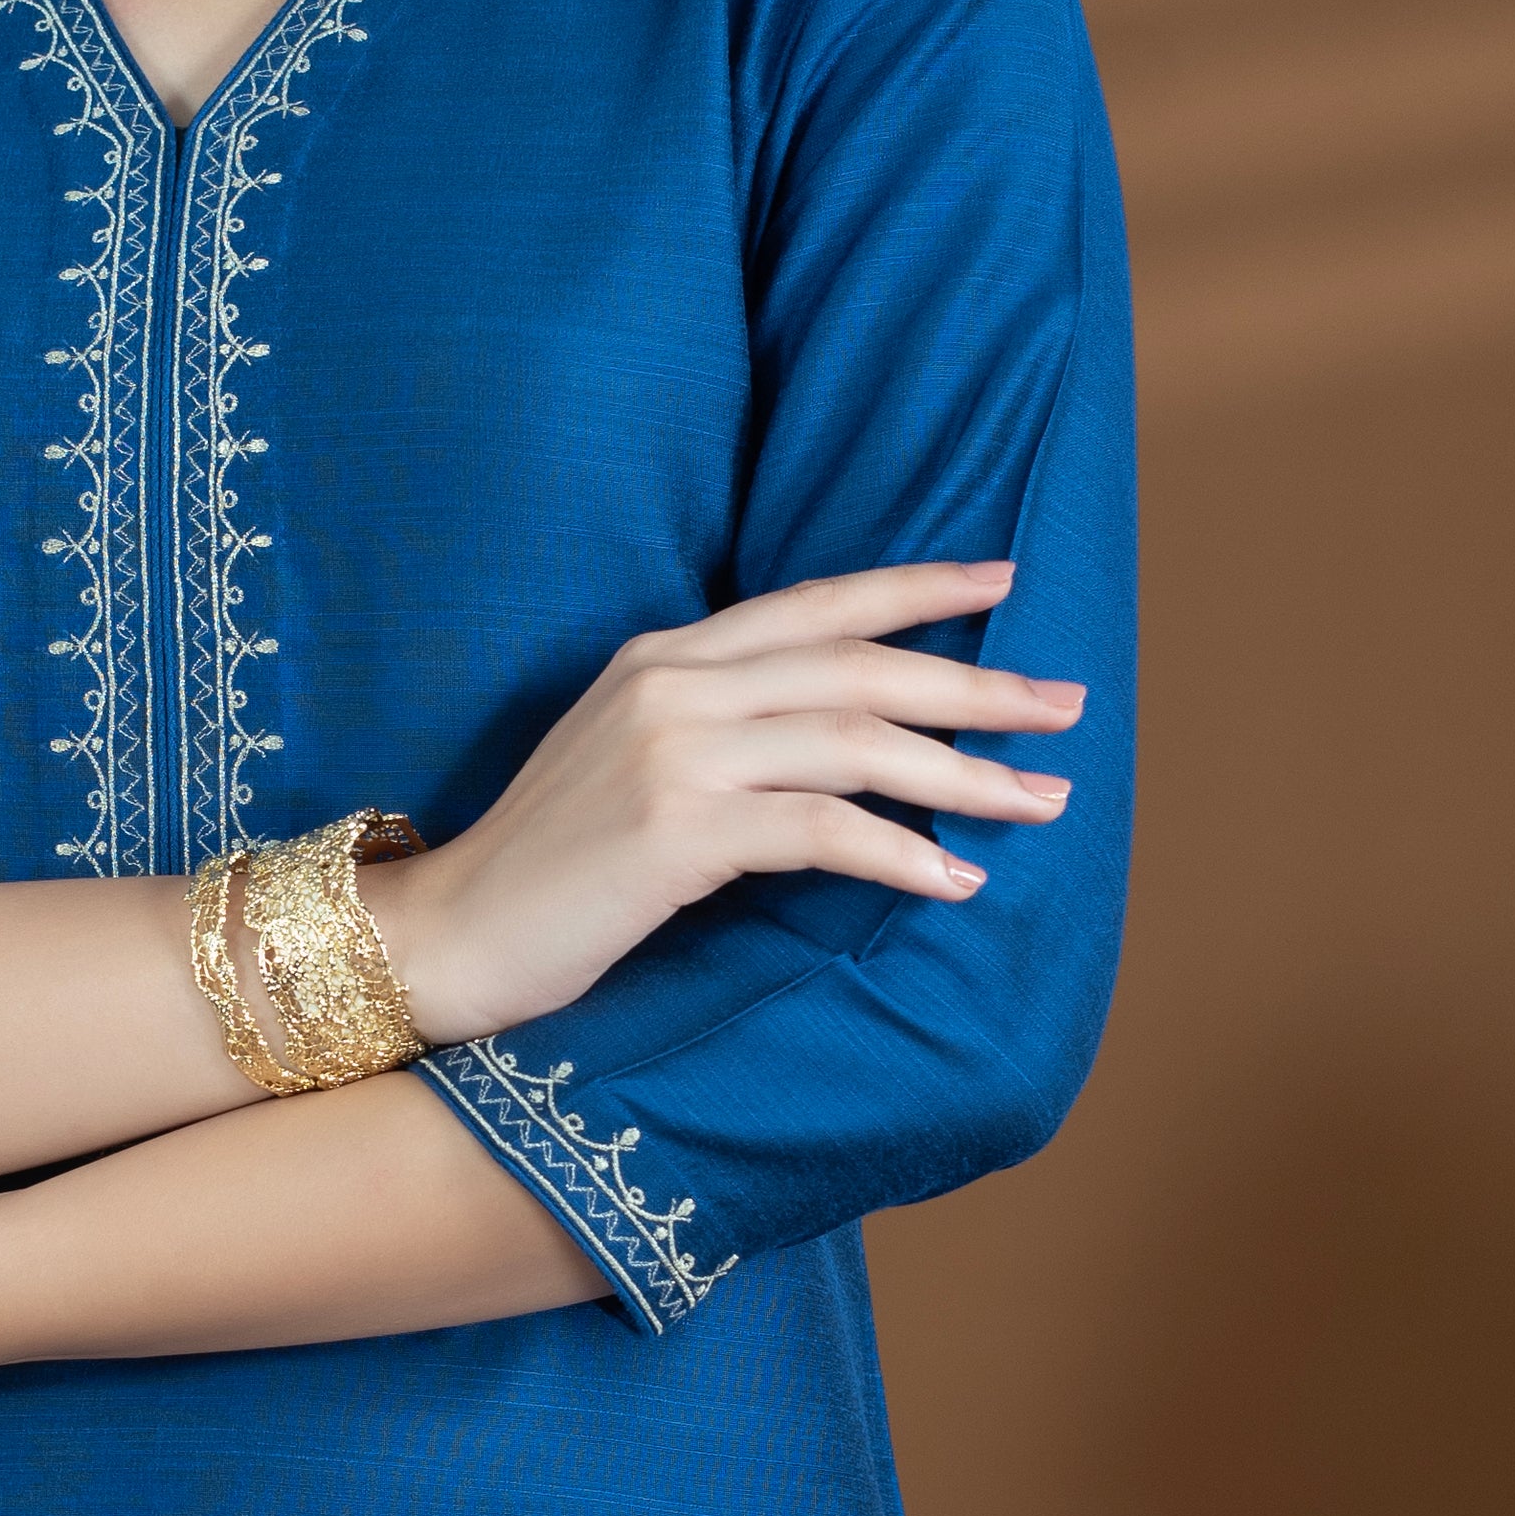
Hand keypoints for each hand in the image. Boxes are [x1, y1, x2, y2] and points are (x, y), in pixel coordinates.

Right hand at [365, 562, 1085, 1050]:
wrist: (448, 934)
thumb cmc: (550, 869)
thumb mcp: (632, 766)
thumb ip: (720, 731)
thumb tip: (841, 744)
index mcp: (665, 658)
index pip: (817, 603)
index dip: (917, 587)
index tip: (1006, 581)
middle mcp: (672, 685)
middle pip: (859, 664)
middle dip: (977, 682)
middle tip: (1066, 708)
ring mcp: (671, 752)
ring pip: (857, 740)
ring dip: (965, 773)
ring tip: (1042, 800)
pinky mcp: (674, 831)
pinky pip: (822, 828)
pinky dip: (901, 853)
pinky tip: (958, 883)